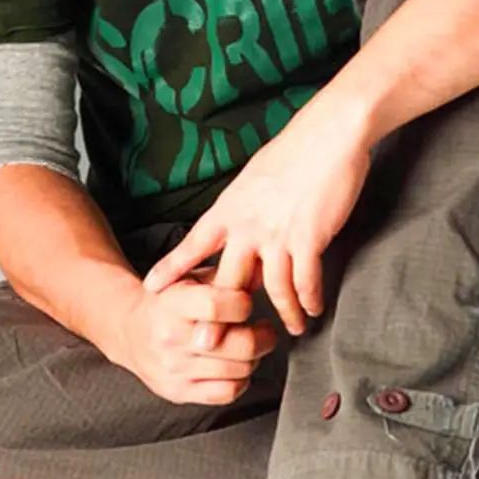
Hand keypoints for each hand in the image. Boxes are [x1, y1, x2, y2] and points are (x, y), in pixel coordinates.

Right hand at [117, 264, 279, 405]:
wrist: (129, 331)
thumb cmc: (167, 300)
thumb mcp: (187, 275)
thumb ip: (222, 276)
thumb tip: (258, 275)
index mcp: (172, 304)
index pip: (216, 305)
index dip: (242, 303)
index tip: (246, 302)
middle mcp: (171, 339)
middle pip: (238, 345)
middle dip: (263, 336)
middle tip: (266, 329)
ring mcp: (175, 369)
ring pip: (239, 370)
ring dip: (254, 358)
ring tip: (249, 345)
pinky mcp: (179, 392)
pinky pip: (228, 392)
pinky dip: (241, 380)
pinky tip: (235, 365)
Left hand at [141, 94, 371, 338]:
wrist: (328, 135)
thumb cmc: (295, 151)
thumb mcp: (255, 178)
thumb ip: (245, 209)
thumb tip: (242, 230)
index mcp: (231, 207)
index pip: (194, 243)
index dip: (172, 267)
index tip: (150, 287)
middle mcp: (247, 225)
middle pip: (229, 282)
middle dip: (221, 316)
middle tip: (213, 344)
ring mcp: (277, 234)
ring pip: (273, 291)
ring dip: (284, 314)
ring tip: (292, 329)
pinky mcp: (308, 239)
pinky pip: (305, 283)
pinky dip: (309, 300)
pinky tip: (313, 309)